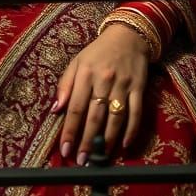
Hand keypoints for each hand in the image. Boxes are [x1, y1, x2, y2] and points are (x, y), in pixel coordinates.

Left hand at [53, 24, 151, 163]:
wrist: (128, 35)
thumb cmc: (98, 52)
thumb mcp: (77, 62)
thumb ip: (65, 84)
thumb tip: (55, 110)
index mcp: (86, 74)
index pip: (76, 107)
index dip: (70, 130)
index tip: (65, 149)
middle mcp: (104, 80)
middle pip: (95, 116)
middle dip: (88, 141)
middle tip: (82, 160)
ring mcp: (123, 85)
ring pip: (115, 117)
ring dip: (108, 140)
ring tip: (100, 157)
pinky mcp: (139, 88)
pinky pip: (136, 112)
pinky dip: (132, 130)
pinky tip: (125, 145)